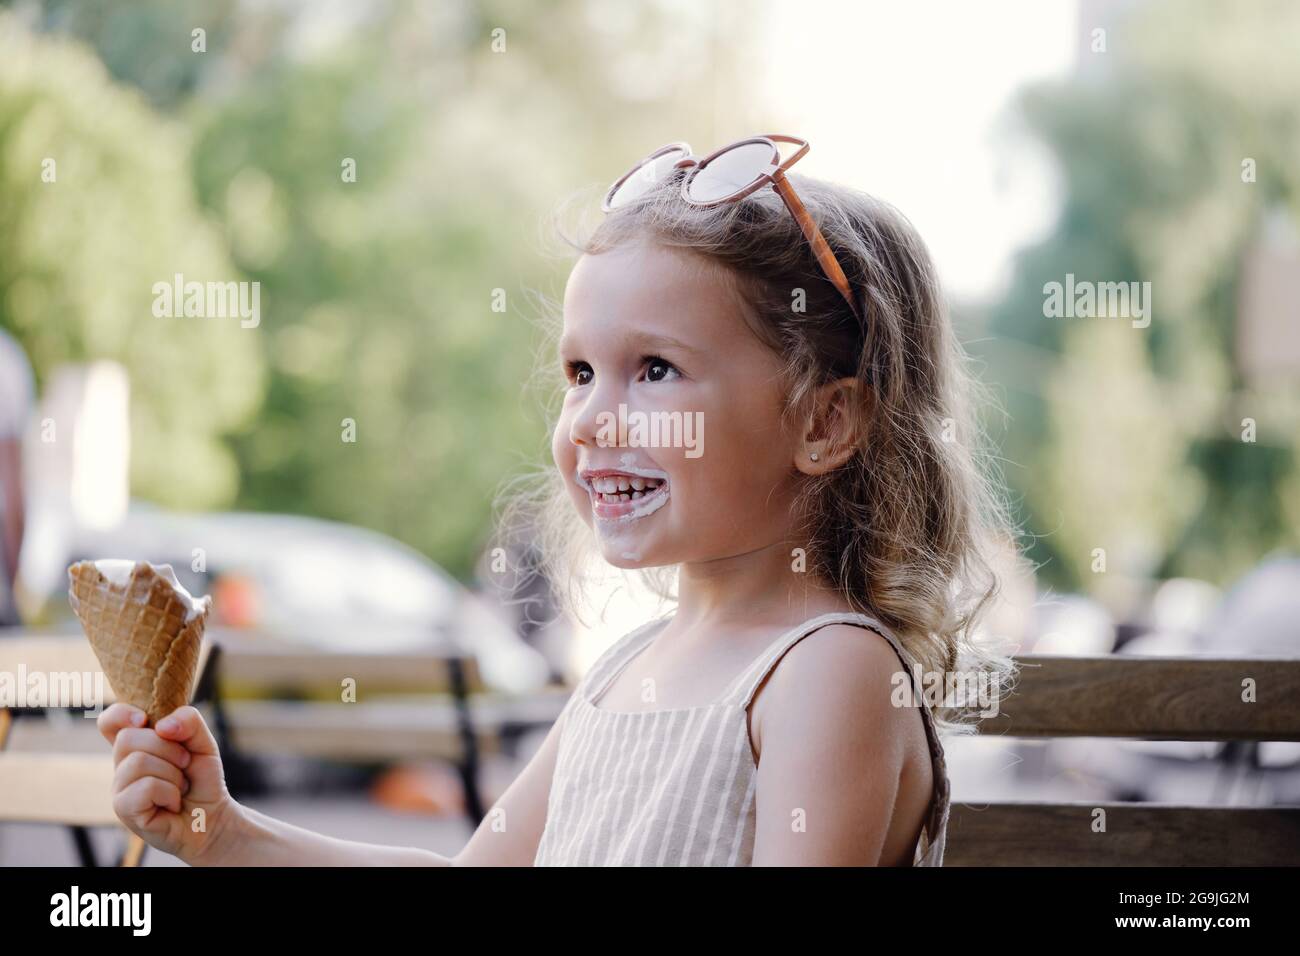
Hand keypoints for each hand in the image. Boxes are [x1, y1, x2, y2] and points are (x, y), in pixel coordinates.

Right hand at [97, 703, 242, 864]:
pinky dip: (169, 792)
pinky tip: (173, 802)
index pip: (109, 722)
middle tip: (184, 764)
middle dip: (168, 748)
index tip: (144, 719)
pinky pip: (145, 788)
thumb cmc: (201, 779)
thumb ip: (189, 721)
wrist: (212, 816)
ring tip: (179, 786)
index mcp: (136, 746)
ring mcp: (120, 789)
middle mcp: (122, 766)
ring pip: (137, 762)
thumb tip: (162, 726)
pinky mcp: (124, 810)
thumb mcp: (203, 742)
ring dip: (173, 773)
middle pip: (128, 738)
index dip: (121, 714)